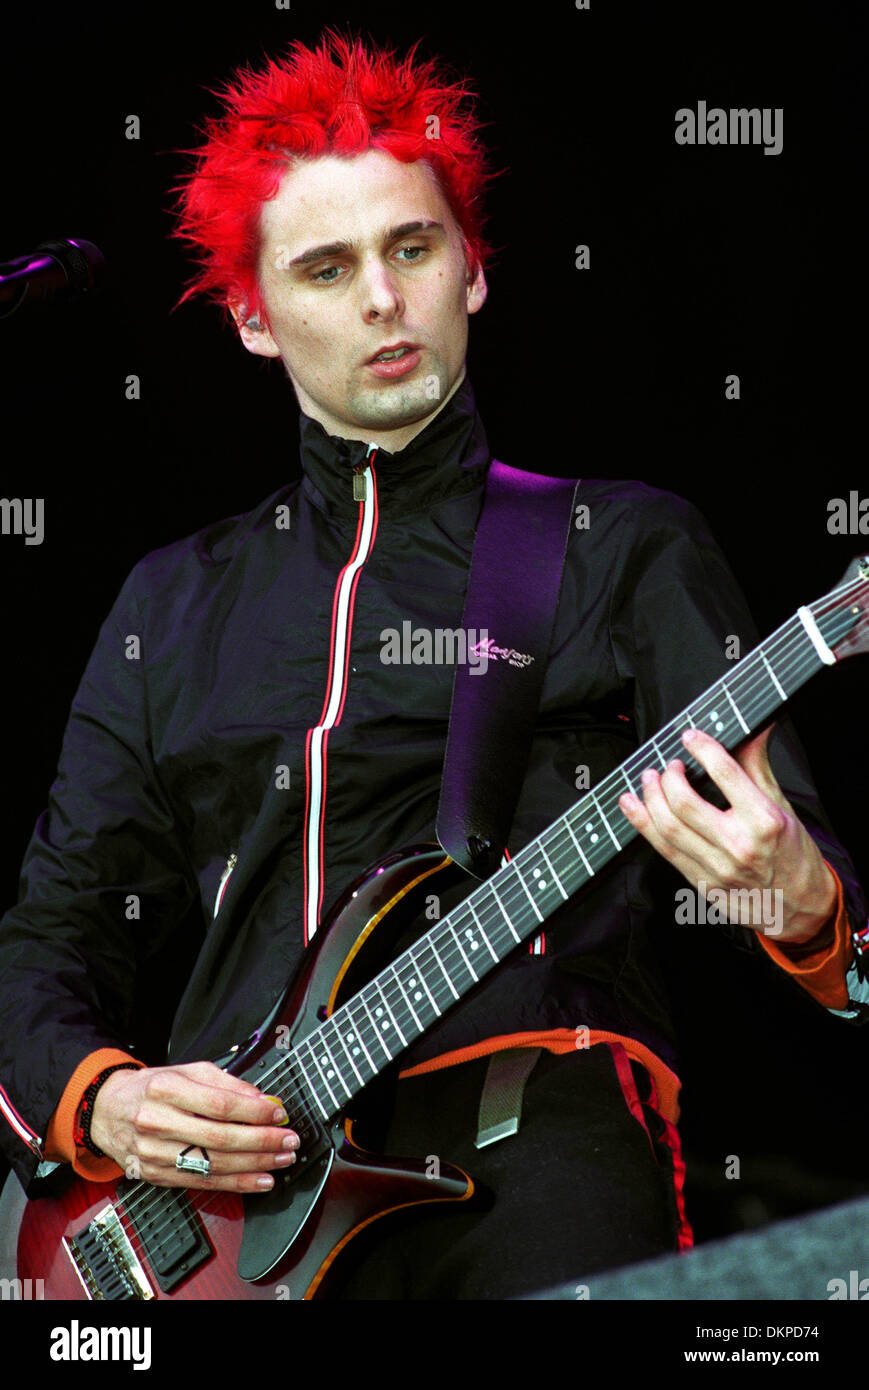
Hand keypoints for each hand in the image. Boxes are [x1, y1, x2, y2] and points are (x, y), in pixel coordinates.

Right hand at [90, 1060, 299, 1191]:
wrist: (107, 1112)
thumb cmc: (151, 1089)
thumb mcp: (186, 1071)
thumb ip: (225, 1082)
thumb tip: (262, 1100)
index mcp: (165, 1089)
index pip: (218, 1103)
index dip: (253, 1111)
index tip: (277, 1113)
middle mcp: (157, 1121)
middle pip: (219, 1137)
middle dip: (261, 1141)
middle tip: (288, 1140)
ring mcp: (155, 1153)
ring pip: (213, 1164)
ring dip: (255, 1165)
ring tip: (281, 1159)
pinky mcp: (158, 1175)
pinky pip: (203, 1183)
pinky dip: (236, 1184)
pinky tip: (259, 1180)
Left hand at [617, 723, 836, 942]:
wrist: (800, 906)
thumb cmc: (792, 853)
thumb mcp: (782, 806)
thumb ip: (758, 767)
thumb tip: (753, 729)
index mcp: (764, 820)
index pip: (725, 774)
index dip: (702, 749)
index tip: (690, 737)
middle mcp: (739, 845)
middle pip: (685, 804)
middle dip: (668, 778)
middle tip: (669, 765)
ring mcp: (718, 868)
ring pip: (668, 828)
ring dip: (649, 798)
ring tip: (648, 780)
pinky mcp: (702, 884)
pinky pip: (665, 851)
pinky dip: (642, 825)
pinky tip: (632, 806)